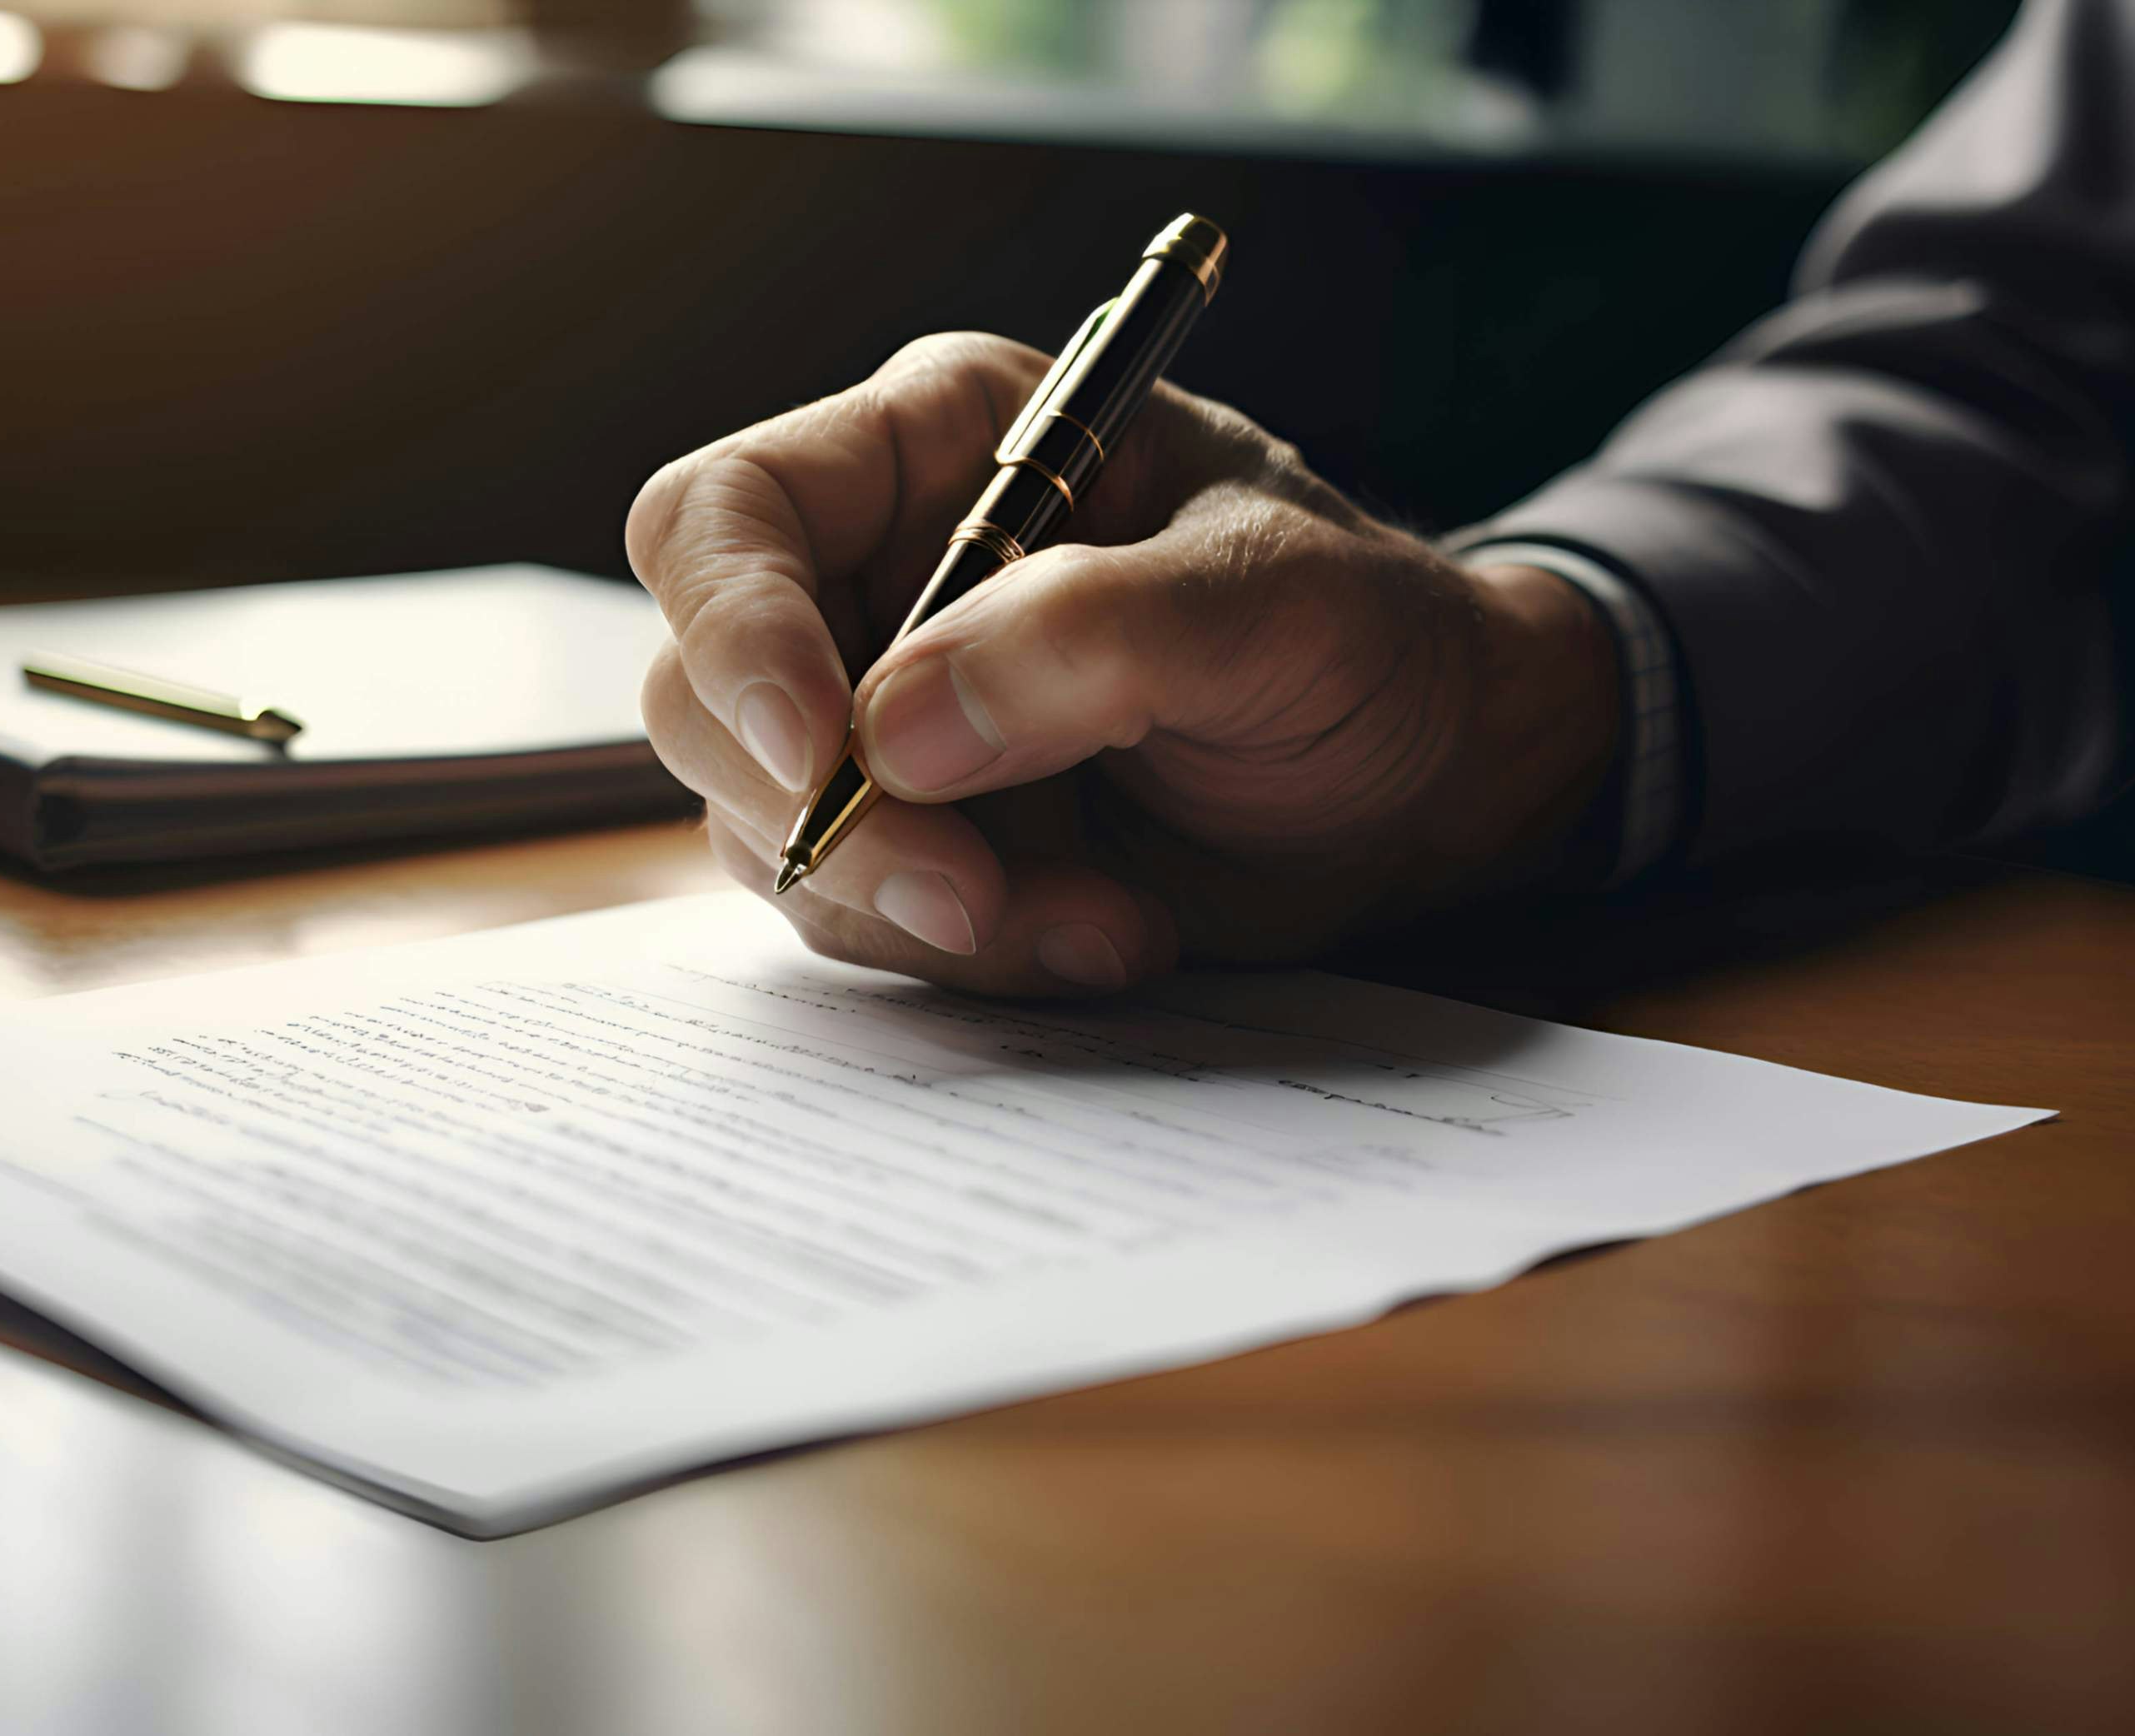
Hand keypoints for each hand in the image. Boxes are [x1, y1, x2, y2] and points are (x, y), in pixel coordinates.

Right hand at [626, 332, 1618, 995]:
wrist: (1427, 778)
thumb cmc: (1364, 639)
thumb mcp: (1269, 602)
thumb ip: (1089, 635)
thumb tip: (893, 733)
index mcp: (939, 449)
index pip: (730, 514)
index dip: (734, 628)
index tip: (812, 752)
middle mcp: (880, 578)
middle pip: (707, 693)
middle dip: (826, 816)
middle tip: (975, 895)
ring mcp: (888, 721)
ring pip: (772, 831)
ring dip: (921, 909)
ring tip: (1105, 920)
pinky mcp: (924, 841)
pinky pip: (863, 920)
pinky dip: (973, 956)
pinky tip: (1110, 932)